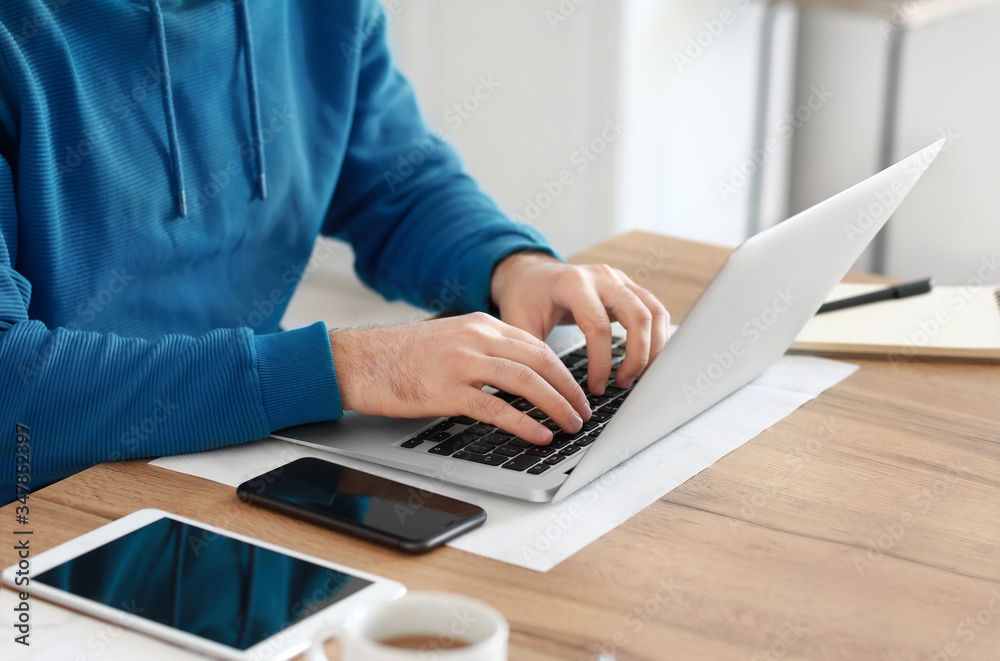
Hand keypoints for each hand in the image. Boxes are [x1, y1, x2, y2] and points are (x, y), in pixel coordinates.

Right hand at [328, 313, 591, 443]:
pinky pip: (496, 407)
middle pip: (540, 360)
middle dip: (569, 389)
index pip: (536, 345)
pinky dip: (524, 423)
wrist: (358, 361)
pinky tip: (539, 435)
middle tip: (583, 412)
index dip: (564, 371)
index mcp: (480, 324)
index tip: (577, 391)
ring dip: (556, 405)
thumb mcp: (449, 340)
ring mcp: (462, 363)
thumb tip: (519, 376)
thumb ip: (483, 350)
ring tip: (571, 425)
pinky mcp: (446, 390)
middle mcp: (476, 338)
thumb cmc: (400, 356)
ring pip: (526, 381)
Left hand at [490, 251, 668, 395]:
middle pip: (638, 316)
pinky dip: (657, 337)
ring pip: (654, 312)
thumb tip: (551, 391)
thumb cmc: (525, 298)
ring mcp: (619, 279)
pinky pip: (655, 311)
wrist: (532, 274)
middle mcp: (602, 277)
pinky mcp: (629, 287)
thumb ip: (533, 353)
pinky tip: (646, 360)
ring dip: (654, 348)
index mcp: (573, 283)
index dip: (602, 362)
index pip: (598, 327)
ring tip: (638, 376)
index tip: (596, 387)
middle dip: (637, 356)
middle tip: (624, 383)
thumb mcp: (518, 323)